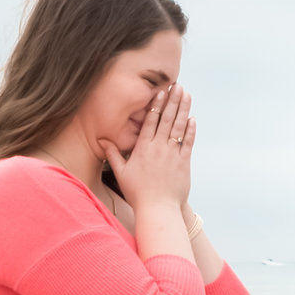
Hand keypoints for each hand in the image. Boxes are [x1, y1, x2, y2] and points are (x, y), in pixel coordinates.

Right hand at [105, 85, 194, 214]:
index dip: (156, 104)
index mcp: (143, 148)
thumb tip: (102, 141)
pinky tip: (192, 119)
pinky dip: (190, 131)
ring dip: (183, 110)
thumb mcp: (121, 172)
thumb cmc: (138, 193)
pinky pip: (187, 143)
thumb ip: (112, 154)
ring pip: (178, 128)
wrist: (157, 209)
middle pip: (166, 119)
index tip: (160, 91)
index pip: (150, 121)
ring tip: (187, 95)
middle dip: (172, 101)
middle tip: (177, 86)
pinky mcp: (183, 163)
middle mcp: (158, 148)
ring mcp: (172, 154)